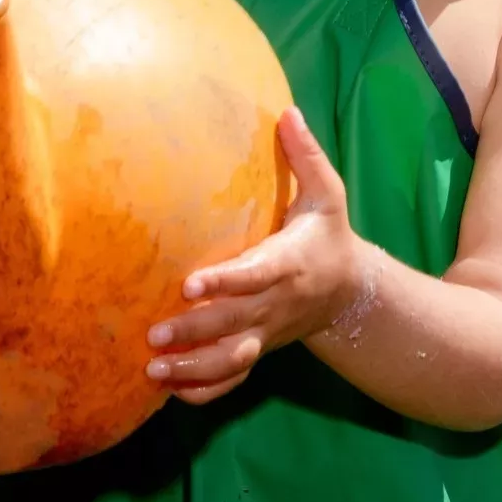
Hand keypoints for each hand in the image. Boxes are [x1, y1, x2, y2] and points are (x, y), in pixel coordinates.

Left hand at [145, 110, 370, 403]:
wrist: (349, 292)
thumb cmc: (328, 235)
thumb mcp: (328, 194)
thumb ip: (306, 156)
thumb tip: (288, 111)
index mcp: (291, 263)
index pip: (256, 274)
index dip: (225, 281)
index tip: (190, 283)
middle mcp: (277, 303)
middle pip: (235, 322)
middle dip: (195, 330)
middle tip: (153, 332)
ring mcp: (268, 332)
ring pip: (232, 359)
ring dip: (192, 369)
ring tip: (152, 369)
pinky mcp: (261, 351)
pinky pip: (234, 379)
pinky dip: (205, 391)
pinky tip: (169, 390)